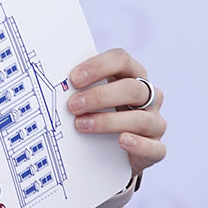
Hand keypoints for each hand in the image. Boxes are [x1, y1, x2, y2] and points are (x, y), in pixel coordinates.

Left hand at [65, 48, 166, 179]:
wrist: (114, 146)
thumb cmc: (99, 110)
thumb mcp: (90, 94)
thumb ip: (79, 86)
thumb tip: (51, 80)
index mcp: (132, 74)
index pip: (121, 59)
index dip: (98, 67)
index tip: (73, 79)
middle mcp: (149, 95)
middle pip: (131, 88)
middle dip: (99, 96)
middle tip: (73, 105)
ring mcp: (155, 122)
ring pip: (142, 119)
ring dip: (109, 121)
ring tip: (82, 125)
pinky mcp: (156, 148)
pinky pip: (155, 147)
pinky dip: (138, 144)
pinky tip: (121, 141)